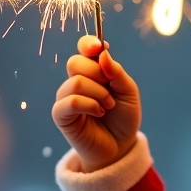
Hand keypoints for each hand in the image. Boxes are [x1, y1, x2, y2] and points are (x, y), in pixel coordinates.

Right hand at [51, 35, 141, 171]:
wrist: (120, 146)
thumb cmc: (123, 118)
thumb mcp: (128, 92)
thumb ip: (117, 72)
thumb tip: (102, 54)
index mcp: (93, 71)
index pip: (83, 48)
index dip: (88, 43)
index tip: (100, 47)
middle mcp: (76, 81)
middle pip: (75, 62)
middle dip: (97, 74)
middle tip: (111, 90)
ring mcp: (66, 97)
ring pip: (76, 82)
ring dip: (98, 94)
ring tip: (108, 106)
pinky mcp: (61, 115)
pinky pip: (70, 101)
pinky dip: (89, 104)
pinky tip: (99, 112)